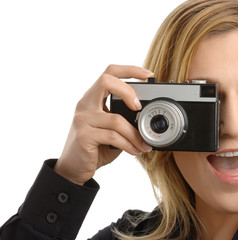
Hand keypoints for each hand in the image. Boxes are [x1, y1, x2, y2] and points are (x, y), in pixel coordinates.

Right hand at [55, 65, 152, 184]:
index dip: (129, 70)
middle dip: (128, 91)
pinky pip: (113, 137)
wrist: (74, 169)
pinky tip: (135, 151)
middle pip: (106, 81)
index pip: (109, 74)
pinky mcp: (84, 136)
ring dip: (135, 134)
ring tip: (144, 144)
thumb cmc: (95, 147)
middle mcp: (85, 104)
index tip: (148, 74)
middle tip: (139, 107)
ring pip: (116, 119)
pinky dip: (128, 144)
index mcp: (93, 98)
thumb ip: (124, 119)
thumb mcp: (110, 129)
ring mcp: (82, 119)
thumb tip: (147, 118)